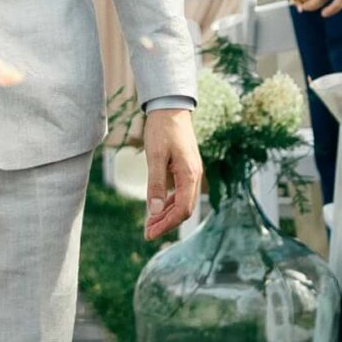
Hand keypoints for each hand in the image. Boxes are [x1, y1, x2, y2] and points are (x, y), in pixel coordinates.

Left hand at [142, 107, 201, 239]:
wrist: (170, 107)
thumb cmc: (162, 129)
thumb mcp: (155, 156)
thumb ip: (155, 183)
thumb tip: (152, 211)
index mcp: (189, 175)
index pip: (182, 210)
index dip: (166, 225)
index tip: (150, 234)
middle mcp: (194, 176)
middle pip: (184, 209)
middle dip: (166, 223)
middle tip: (147, 233)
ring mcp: (191, 172)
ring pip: (182, 202)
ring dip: (166, 215)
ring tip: (149, 224)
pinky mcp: (186, 168)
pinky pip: (180, 192)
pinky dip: (168, 203)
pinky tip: (157, 208)